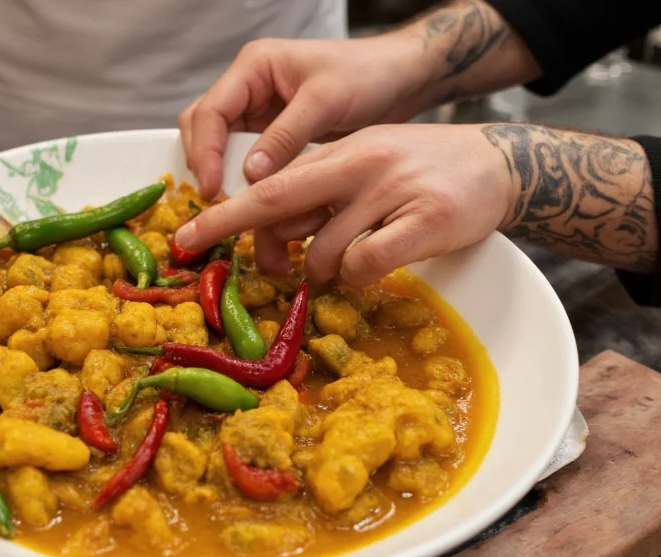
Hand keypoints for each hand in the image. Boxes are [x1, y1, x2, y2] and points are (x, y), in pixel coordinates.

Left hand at [174, 123, 515, 287]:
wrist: (500, 164)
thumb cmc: (421, 171)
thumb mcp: (365, 165)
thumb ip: (320, 194)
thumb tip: (270, 235)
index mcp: (342, 150)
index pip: (270, 183)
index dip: (223, 213)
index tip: (187, 237)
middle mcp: (361, 164)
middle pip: (281, 207)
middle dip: (247, 241)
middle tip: (246, 267)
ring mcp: (393, 192)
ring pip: (324, 251)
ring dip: (324, 270)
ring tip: (347, 260)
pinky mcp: (426, 222)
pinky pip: (366, 265)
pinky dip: (360, 276)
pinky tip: (377, 264)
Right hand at [178, 34, 431, 199]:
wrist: (400, 80)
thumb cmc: (367, 75)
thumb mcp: (325, 101)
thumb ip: (285, 136)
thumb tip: (250, 175)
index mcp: (254, 67)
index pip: (210, 111)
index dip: (206, 152)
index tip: (213, 189)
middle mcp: (249, 88)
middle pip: (204, 129)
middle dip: (206, 166)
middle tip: (219, 204)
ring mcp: (259, 113)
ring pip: (221, 148)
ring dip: (224, 177)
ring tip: (236, 209)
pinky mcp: (274, 136)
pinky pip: (247, 161)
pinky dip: (247, 182)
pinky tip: (257, 204)